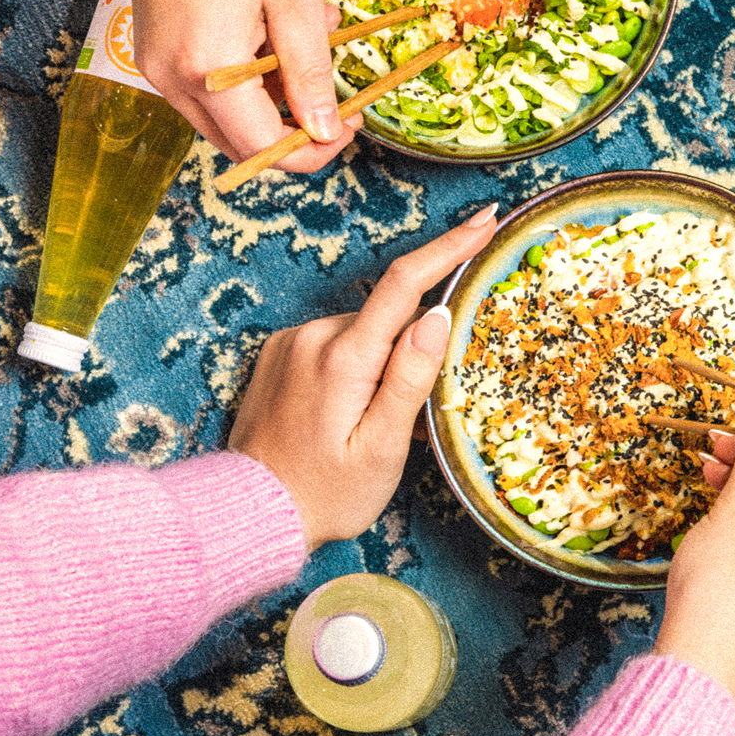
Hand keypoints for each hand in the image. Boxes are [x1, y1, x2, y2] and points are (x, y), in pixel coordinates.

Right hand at [121, 0, 359, 169]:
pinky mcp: (154, 44)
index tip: (347, 125)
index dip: (312, 150)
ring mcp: (155, 61)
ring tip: (306, 37)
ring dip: (273, 97)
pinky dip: (248, 75)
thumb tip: (325, 130)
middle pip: (239, 142)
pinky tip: (275, 28)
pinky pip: (207, 86)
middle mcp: (169, 76)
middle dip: (294, 127)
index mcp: (205, 66)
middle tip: (336, 92)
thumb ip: (310, 73)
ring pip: (225, 117)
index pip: (261, 146)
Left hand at [228, 205, 497, 547]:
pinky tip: (348, 413)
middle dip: (416, 343)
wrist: (249, 517)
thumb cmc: (325, 493)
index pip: (406, 282)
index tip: (485, 219)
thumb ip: (410, 377)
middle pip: (389, 313)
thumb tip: (439, 314)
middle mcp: (313, 336)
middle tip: (414, 413)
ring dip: (383, 360)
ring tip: (373, 426)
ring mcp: (292, 342)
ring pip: (364, 331)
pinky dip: (356, 366)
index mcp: (344, 357)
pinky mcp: (280, 354)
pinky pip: (336, 344)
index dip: (450, 246)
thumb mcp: (382, 448)